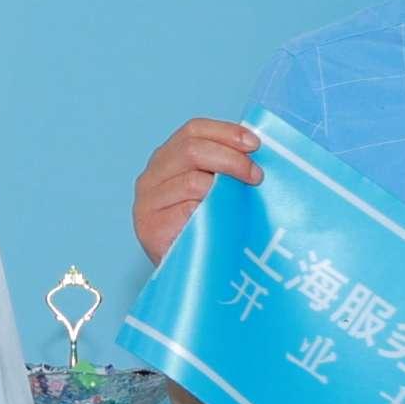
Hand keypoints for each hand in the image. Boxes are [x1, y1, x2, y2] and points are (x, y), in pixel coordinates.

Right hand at [130, 117, 262, 260]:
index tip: (255, 145)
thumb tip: (258, 149)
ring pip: (192, 181)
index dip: (226, 132)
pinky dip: (210, 214)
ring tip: (242, 203)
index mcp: (166, 159)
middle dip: (231, 159)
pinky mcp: (150, 228)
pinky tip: (220, 222)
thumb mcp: (212, 189)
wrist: (185, 274)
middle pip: (192, 149)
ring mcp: (146, 203)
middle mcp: (150, 177)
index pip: (193, 130)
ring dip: (224, 189)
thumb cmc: (204, 228)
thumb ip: (222, 167)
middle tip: (256, 176)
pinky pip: (188, 211)